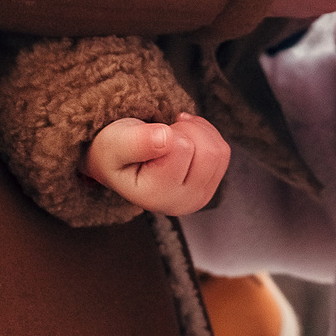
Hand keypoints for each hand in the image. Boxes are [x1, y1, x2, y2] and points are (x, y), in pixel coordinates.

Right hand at [85, 113, 230, 215]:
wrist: (115, 163)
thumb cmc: (112, 151)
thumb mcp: (114, 142)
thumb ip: (136, 141)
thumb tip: (166, 138)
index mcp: (155, 196)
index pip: (182, 147)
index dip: (167, 131)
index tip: (148, 136)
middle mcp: (180, 204)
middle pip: (208, 153)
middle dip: (186, 131)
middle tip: (162, 134)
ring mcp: (198, 199)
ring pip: (219, 151)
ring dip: (196, 132)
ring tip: (171, 136)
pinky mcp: (208, 188)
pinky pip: (223, 152)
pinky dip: (205, 137)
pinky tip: (182, 140)